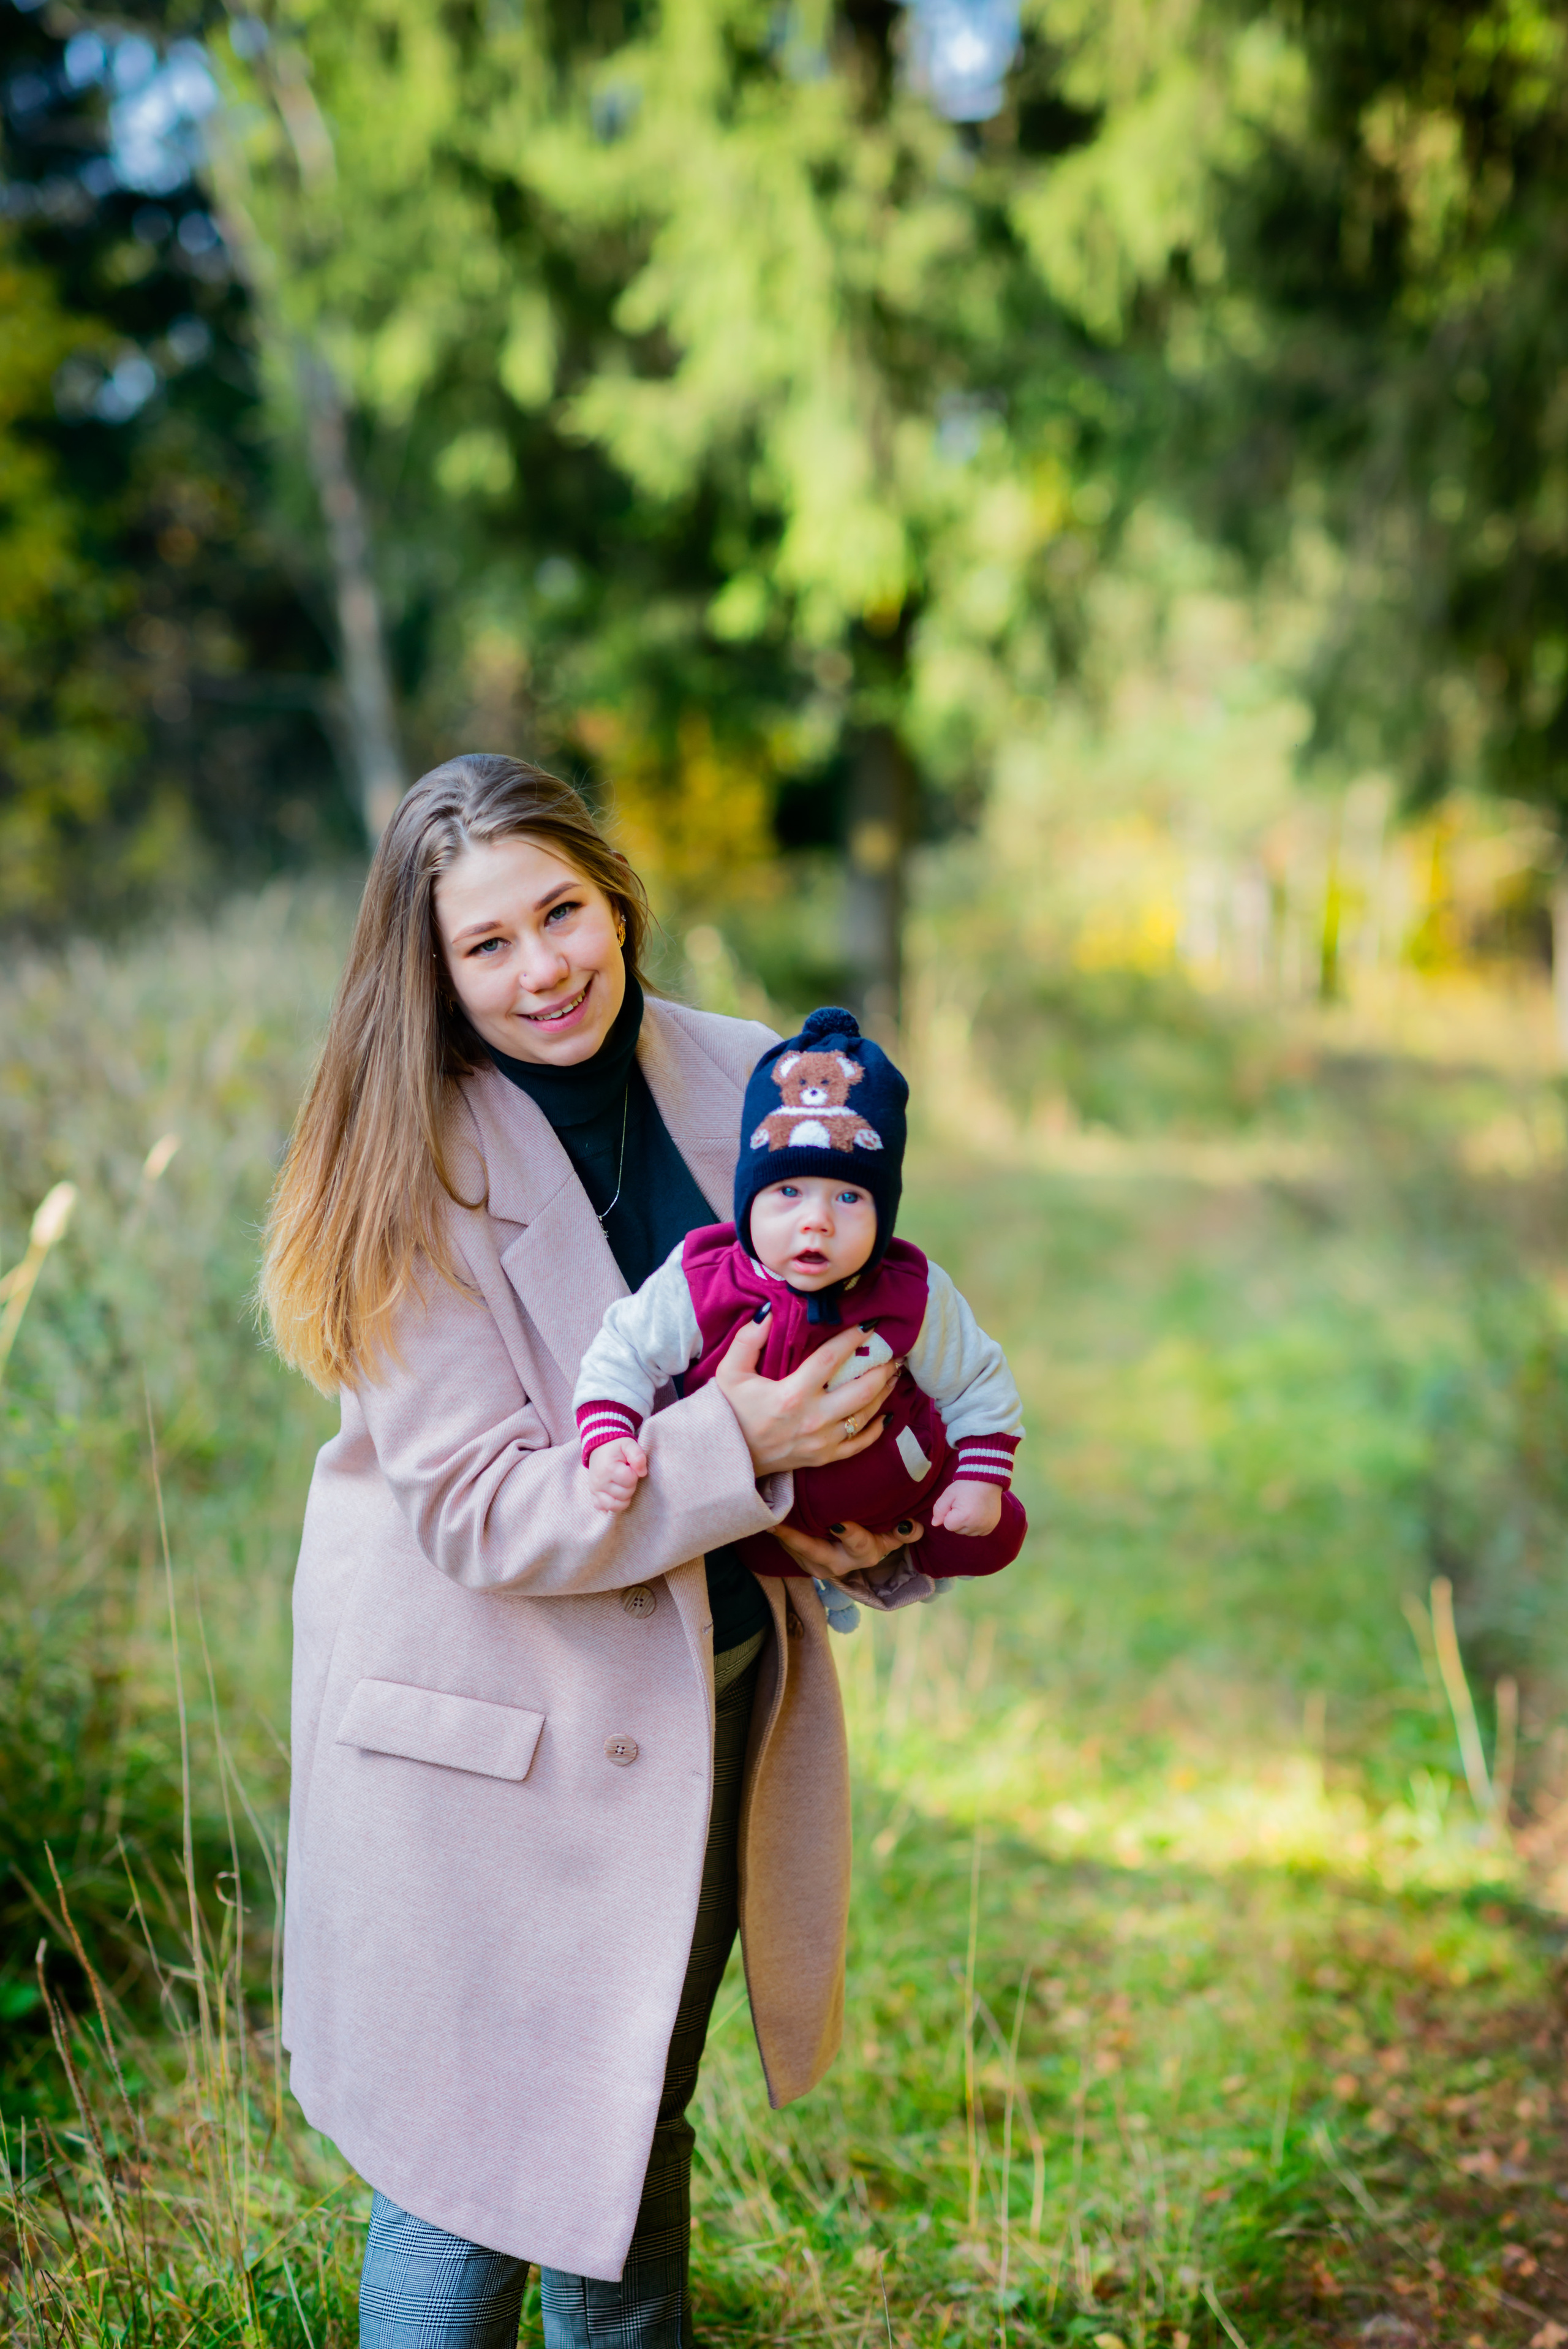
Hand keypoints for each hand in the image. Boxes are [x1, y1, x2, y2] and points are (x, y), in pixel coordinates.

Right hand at [586, 1437, 647, 1514]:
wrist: (599, 1446)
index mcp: (609, 1469)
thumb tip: (642, 1473)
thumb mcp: (629, 1444)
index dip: (635, 1474)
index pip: (630, 1481)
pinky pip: (603, 1508)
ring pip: (614, 1506)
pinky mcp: (593, 1495)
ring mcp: (595, 1490)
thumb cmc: (616, 1446)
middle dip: (630, 1486)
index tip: (631, 1467)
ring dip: (623, 1498)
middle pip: (624, 1495)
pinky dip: (612, 1504)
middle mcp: (599, 1482)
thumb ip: (638, 1456)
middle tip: (627, 1475)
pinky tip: (616, 1495)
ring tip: (623, 1486)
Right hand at [715, 1316, 900, 1476]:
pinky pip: (860, 1444)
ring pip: (866, 1415)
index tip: (870, 1324)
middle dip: (881, 1368)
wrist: (726, 1456)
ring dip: (884, 1392)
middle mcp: (813, 1419)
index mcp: (792, 1394)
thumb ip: (748, 1340)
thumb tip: (769, 1312)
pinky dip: (877, 1429)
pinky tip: (886, 1413)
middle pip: (861, 1389)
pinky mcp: (824, 1458)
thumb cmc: (729, 1410)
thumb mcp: (730, 1372)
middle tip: (893, 1351)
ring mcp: (822, 1441)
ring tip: (893, 1373)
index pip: (831, 1359)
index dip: (853, 1338)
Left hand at [771, 1519, 907, 1582]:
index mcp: (863, 1554)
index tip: (837, 1522)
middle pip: (814, 1550)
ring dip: (782, 1533)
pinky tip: (770, 1518)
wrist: (854, 1558)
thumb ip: (904, 1532)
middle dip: (795, 1537)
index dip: (849, 1533)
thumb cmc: (874, 1539)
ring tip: (768, 1513)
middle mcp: (837, 1564)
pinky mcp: (803, 1563)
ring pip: (796, 1550)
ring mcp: (817, 1566)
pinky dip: (780, 1533)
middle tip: (778, 1522)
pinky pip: (789, 1548)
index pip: (857, 1542)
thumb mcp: (890, 1538)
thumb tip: (913, 1525)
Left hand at [929, 1479, 1001, 1536]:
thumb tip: (935, 1524)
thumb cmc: (966, 1486)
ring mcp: (985, 1526)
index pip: (948, 1525)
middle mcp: (976, 1525)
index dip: (949, 1514)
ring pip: (967, 1532)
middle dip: (957, 1520)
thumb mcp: (949, 1494)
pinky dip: (976, 1526)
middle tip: (964, 1504)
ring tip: (971, 1508)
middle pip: (957, 1530)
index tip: (956, 1504)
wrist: (986, 1479)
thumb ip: (939, 1509)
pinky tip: (978, 1514)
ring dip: (966, 1524)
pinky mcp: (991, 1526)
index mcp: (964, 1517)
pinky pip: (978, 1532)